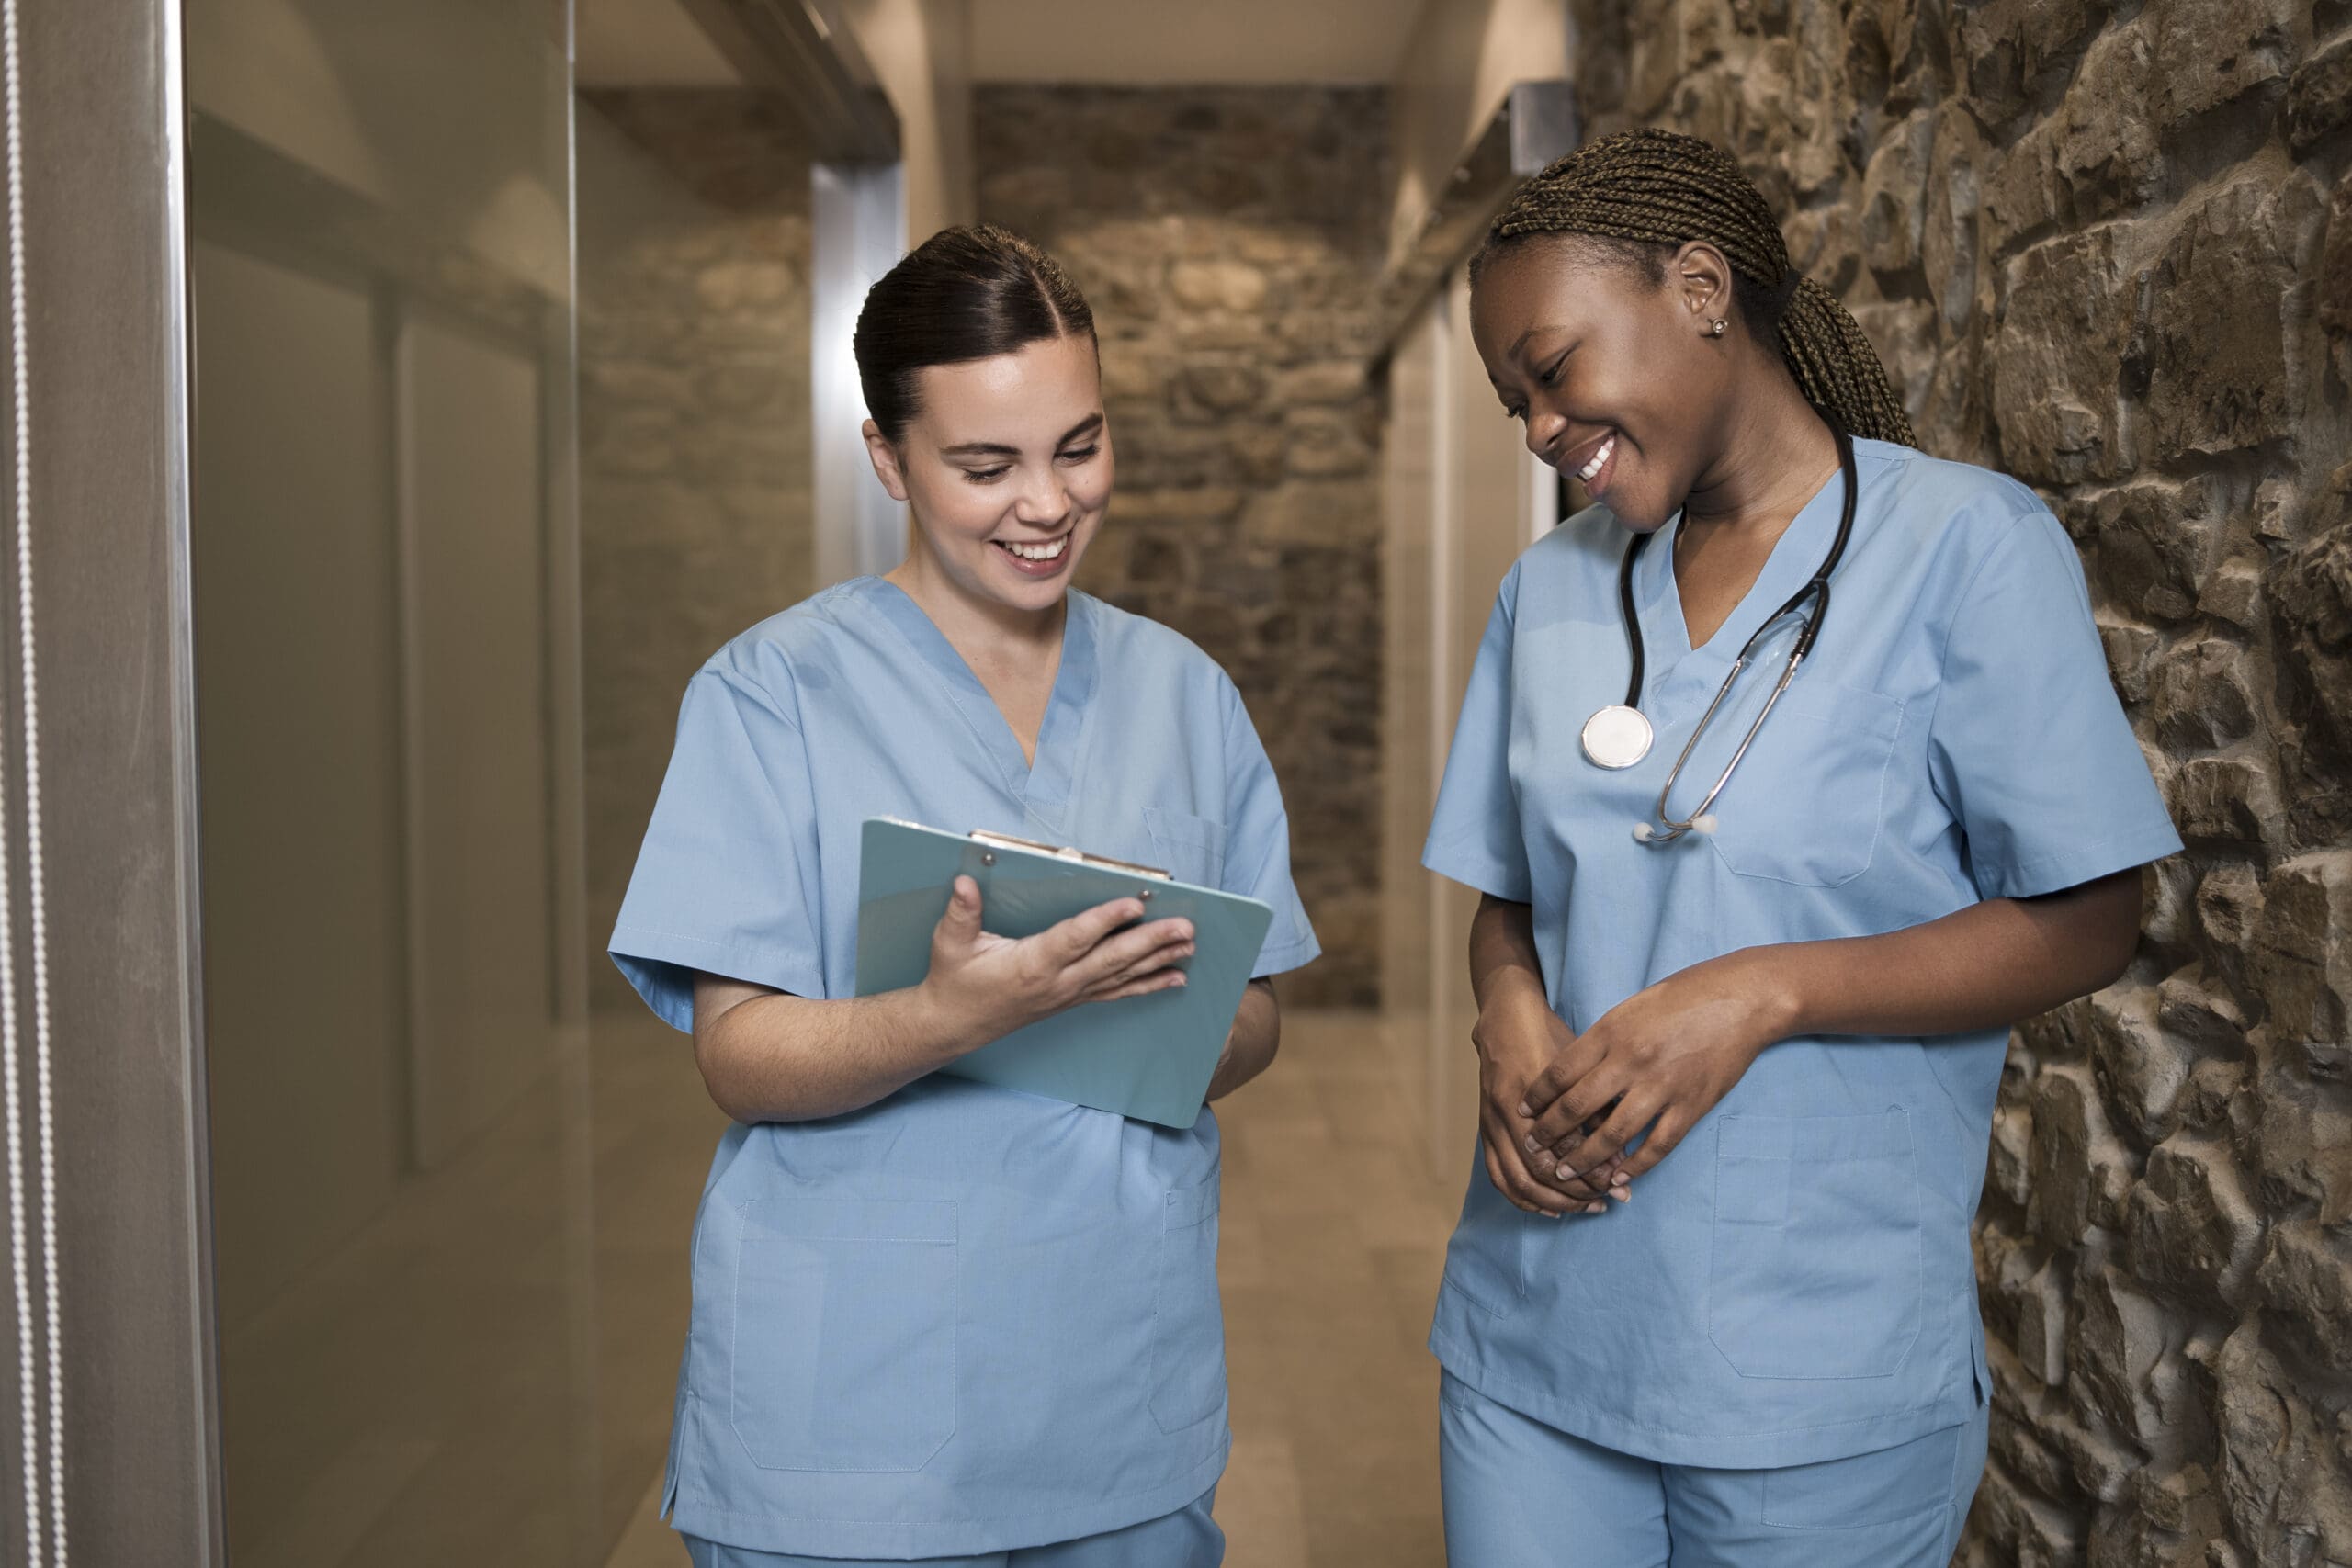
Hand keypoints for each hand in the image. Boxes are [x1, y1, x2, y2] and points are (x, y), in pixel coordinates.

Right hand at [919, 877, 1193, 1051]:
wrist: (954, 1025)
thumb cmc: (954, 981)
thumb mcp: (949, 944)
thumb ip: (961, 913)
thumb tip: (964, 882)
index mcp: (1032, 964)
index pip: (1075, 938)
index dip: (1105, 920)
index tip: (1134, 903)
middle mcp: (1059, 981)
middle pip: (1112, 958)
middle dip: (1152, 941)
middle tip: (1185, 926)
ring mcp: (1070, 993)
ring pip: (1122, 976)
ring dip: (1159, 960)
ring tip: (1190, 945)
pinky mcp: (1074, 999)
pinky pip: (1119, 992)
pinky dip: (1150, 984)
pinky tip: (1176, 977)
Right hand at [1470, 978, 1624, 1216]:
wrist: (1504, 1020)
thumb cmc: (1549, 1038)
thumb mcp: (1580, 1066)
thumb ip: (1596, 1111)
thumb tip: (1621, 1159)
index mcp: (1533, 1093)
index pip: (1565, 1149)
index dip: (1594, 1172)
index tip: (1620, 1186)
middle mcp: (1507, 1112)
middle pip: (1540, 1172)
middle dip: (1577, 1194)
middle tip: (1607, 1200)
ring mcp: (1491, 1124)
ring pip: (1518, 1181)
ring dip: (1552, 1202)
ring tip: (1584, 1207)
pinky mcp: (1484, 1131)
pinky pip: (1499, 1177)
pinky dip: (1523, 1199)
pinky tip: (1550, 1207)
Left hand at [1516, 949, 1794, 1187]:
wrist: (1741, 998)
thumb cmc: (1684, 996)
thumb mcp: (1631, 1007)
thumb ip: (1603, 1039)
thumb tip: (1574, 1071)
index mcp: (1612, 1033)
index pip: (1560, 1072)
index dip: (1537, 1097)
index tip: (1523, 1112)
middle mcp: (1631, 1061)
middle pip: (1578, 1107)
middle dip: (1550, 1133)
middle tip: (1533, 1149)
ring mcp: (1662, 1086)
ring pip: (1613, 1135)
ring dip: (1585, 1159)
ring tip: (1565, 1174)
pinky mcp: (1691, 1106)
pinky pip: (1658, 1145)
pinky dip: (1636, 1166)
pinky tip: (1619, 1178)